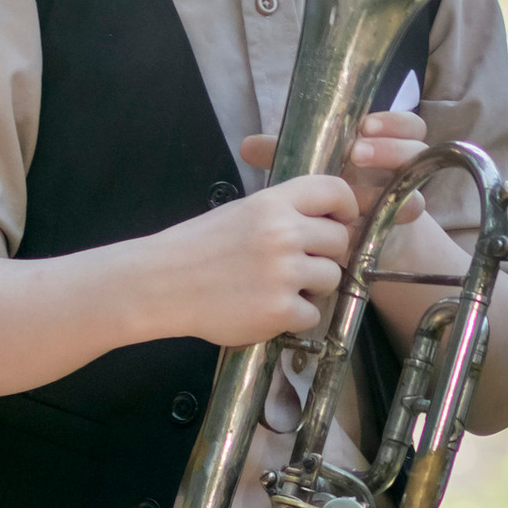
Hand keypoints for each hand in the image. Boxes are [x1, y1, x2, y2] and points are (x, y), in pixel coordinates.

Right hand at [152, 173, 357, 346]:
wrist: (160, 285)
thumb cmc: (196, 248)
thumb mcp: (239, 212)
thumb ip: (281, 212)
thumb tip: (324, 220)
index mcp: (273, 203)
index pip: (335, 191)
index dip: (346, 206)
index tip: (342, 219)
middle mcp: (284, 234)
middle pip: (340, 240)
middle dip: (325, 254)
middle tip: (300, 264)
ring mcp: (285, 274)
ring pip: (332, 278)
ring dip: (313, 286)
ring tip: (280, 288)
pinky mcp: (280, 311)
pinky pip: (312, 314)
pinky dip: (295, 317)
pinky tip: (268, 309)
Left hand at [237, 111, 425, 236]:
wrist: (352, 250)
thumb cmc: (328, 205)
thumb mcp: (307, 178)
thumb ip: (283, 157)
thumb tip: (247, 145)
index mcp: (376, 147)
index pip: (401, 124)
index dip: (391, 122)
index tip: (364, 125)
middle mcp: (396, 166)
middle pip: (415, 143)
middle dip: (389, 144)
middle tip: (358, 152)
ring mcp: (404, 192)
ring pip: (417, 171)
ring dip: (395, 171)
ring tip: (366, 177)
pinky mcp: (406, 220)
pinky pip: (413, 208)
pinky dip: (402, 206)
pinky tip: (382, 211)